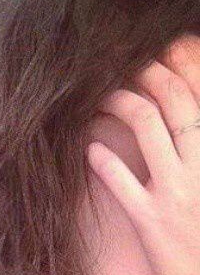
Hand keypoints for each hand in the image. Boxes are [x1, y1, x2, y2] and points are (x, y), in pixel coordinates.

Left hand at [86, 35, 199, 274]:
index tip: (160, 53)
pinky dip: (102, 159)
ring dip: (119, 103)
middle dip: (147, 74)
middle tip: (123, 64)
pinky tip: (89, 149)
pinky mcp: (153, 221)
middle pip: (174, 101)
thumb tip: (185, 131)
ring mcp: (180, 192)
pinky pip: (122, 180)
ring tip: (99, 96)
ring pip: (147, 126)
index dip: (180, 70)